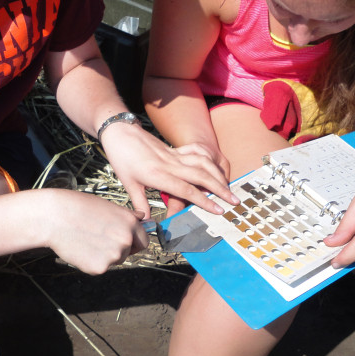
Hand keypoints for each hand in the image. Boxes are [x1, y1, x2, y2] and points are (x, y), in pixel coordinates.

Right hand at [43, 191, 147, 274]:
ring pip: (114, 260)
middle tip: (101, 241)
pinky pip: (100, 267)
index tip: (127, 241)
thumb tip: (141, 219)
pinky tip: (81, 248)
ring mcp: (114, 255)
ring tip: (87, 240)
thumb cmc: (77, 207)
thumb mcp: (107, 206)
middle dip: (121, 249)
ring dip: (105, 255)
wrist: (55, 217)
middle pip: (130, 252)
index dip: (134, 241)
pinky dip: (92, 262)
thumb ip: (126, 217)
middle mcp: (126, 239)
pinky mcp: (99, 268)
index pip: (143, 240)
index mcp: (130, 222)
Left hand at [99, 124, 236, 218]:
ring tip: (229, 187)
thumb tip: (145, 223)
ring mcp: (174, 155)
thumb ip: (140, 205)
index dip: (204, 201)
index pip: (187, 190)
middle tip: (234, 201)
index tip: (218, 210)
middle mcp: (170, 164)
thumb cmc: (122, 158)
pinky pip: (197, 153)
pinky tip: (216, 168)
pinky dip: (210, 160)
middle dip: (220, 189)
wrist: (120, 132)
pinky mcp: (175, 149)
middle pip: (201, 176)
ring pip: (203, 163)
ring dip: (218, 175)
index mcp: (158, 175)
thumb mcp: (128, 184)